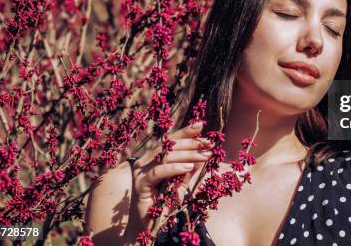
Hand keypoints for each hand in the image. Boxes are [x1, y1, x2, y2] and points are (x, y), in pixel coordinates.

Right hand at [123, 122, 212, 242]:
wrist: (148, 225)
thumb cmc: (164, 204)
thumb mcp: (181, 184)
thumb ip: (189, 169)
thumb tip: (203, 154)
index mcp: (154, 157)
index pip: (171, 140)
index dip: (186, 132)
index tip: (202, 125)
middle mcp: (146, 160)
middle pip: (170, 145)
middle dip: (192, 143)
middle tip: (209, 143)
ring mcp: (141, 171)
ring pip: (166, 156)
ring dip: (188, 154)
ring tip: (205, 156)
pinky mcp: (141, 183)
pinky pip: (159, 171)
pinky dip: (175, 168)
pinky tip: (189, 167)